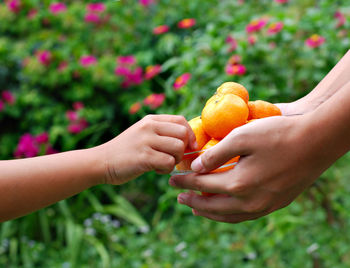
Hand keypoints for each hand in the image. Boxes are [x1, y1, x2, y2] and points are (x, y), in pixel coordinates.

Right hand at [99, 114, 196, 184]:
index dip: (190, 135)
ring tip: (162, 164)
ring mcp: (145, 141)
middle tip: (174, 158)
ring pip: (178, 148)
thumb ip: (161, 132)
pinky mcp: (143, 157)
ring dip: (175, 160)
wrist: (101, 162)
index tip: (189, 147)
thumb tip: (188, 139)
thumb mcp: (142, 133)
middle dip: (184, 149)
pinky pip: (168, 162)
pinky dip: (166, 170)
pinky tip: (155, 170)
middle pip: (183, 134)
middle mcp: (149, 127)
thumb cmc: (126, 151)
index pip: (181, 121)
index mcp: (150, 120)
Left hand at [169, 114, 339, 222]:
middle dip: (192, 200)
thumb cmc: (278, 134)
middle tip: (178, 195)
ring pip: (228, 215)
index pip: (202, 184)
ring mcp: (264, 206)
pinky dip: (228, 214)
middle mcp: (250, 201)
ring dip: (208, 212)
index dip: (184, 180)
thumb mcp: (241, 136)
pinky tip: (224, 208)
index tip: (171, 177)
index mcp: (238, 184)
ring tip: (195, 207)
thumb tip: (195, 166)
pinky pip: (245, 216)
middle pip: (212, 206)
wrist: (316, 141)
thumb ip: (215, 154)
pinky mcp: (275, 204)